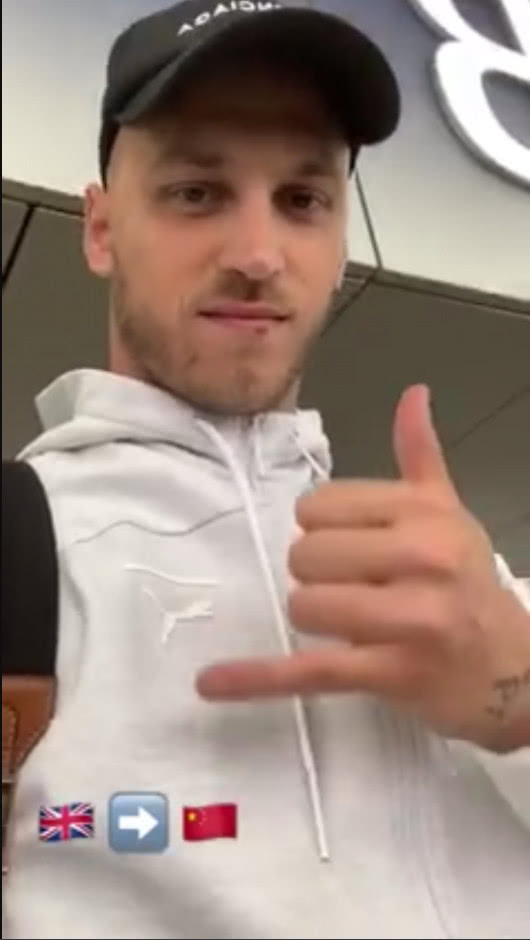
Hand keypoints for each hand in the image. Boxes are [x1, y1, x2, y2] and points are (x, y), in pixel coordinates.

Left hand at [196, 385, 529, 750]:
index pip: (318, 507)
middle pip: (305, 555)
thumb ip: (421, 455)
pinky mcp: (389, 672)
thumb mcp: (450, 513)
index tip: (352, 547)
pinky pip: (308, 670)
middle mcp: (421, 558)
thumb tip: (413, 393)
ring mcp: (407, 619)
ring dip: (314, 616)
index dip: (322, 529)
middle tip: (354, 588)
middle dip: (317, 574)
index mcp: (423, 513)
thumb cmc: (469, 584)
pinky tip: (212, 682)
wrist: (514, 668)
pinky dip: (256, 678)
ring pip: (304, 604)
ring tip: (352, 623)